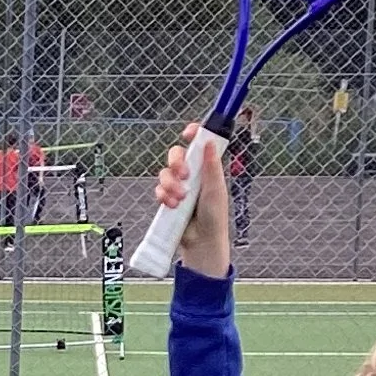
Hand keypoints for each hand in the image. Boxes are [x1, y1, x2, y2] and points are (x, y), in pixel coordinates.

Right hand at [156, 125, 232, 279]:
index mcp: (206, 168)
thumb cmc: (214, 217)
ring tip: (180, 199)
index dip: (193, 134)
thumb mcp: (216, 189)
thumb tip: (210, 142)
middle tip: (183, 174)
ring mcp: (179, 186)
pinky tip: (172, 206)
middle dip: (176, 163)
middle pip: (176, 154)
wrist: (201, 242)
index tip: (188, 134)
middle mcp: (192, 174)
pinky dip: (164, 196)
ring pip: (164, 173)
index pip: (198, 144)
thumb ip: (212, 166)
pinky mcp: (168, 199)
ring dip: (170, 185)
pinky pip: (159, 189)